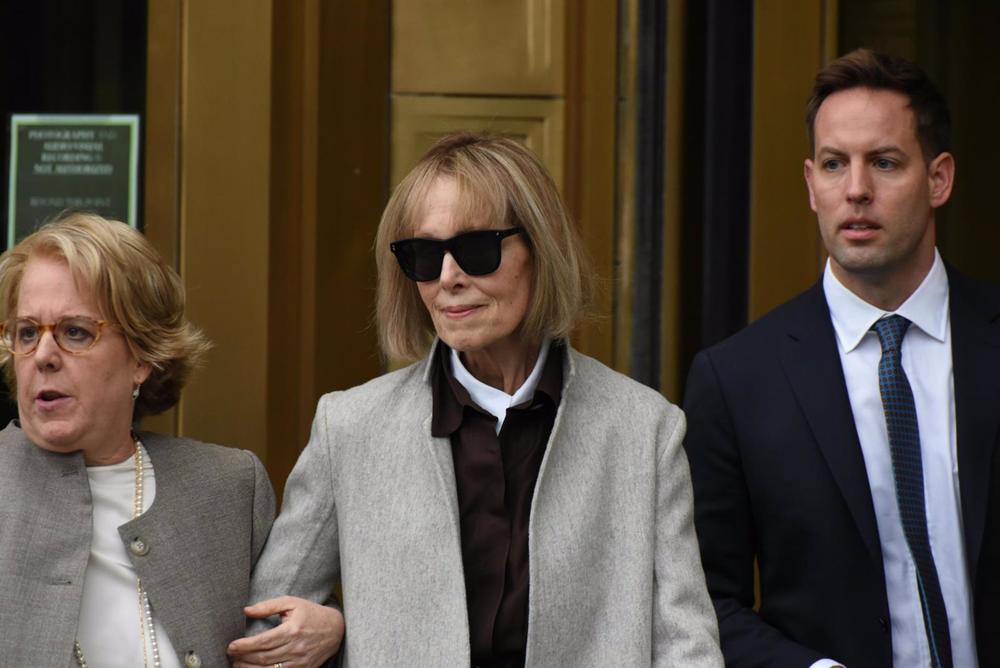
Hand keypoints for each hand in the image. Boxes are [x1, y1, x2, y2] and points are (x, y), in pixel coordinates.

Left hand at [228, 596, 344, 667]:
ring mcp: (300, 661)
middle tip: (230, 655)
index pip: (263, 641)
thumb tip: (246, 610)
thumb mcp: (291, 603)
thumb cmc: (310, 613)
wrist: (335, 629)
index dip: (245, 646)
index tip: (231, 646)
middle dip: (243, 658)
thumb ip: (268, 606)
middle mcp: (296, 648)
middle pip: (264, 657)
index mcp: (292, 630)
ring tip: (237, 665)